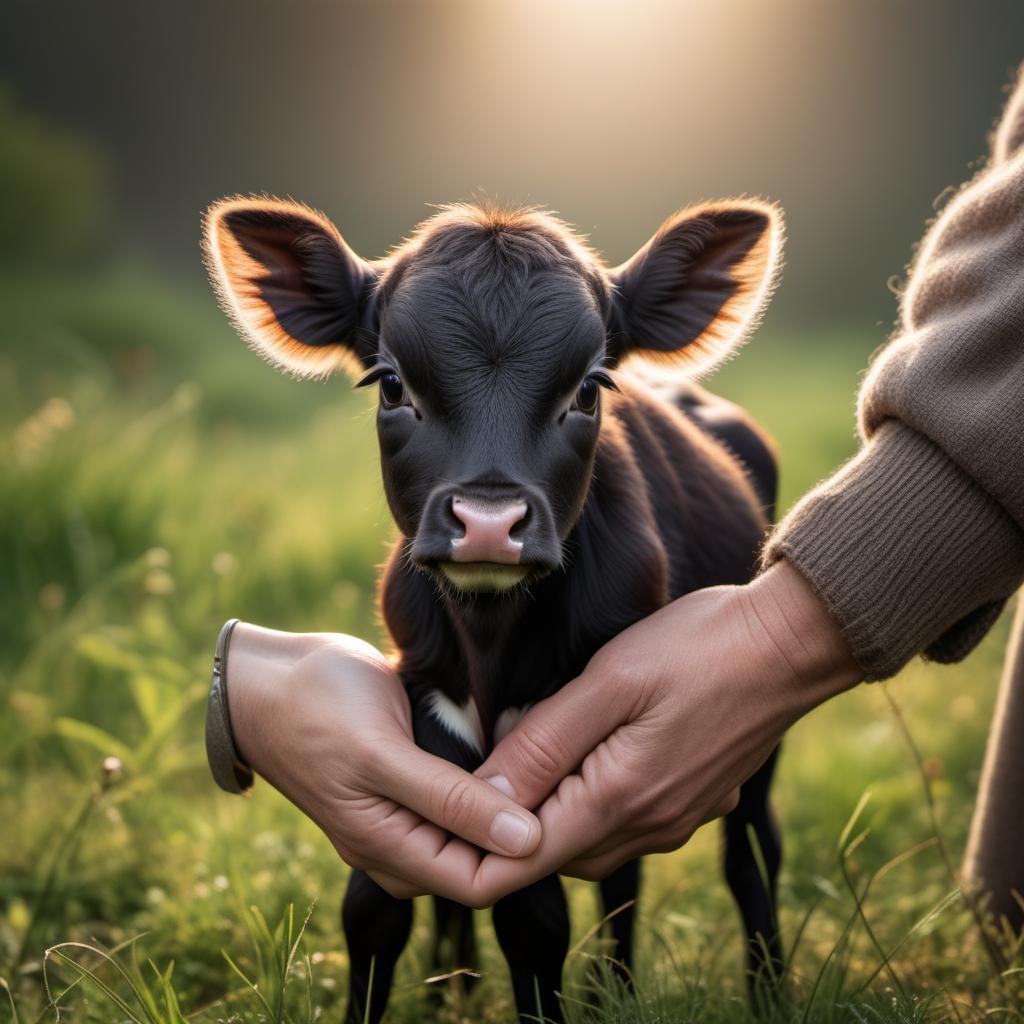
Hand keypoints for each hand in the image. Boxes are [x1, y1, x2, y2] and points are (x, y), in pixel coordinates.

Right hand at [223, 625, 540, 902]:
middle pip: (488, 853)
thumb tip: (525, 843)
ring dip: (512, 784)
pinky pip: (467, 787)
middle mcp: (405, 844)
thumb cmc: (315, 708)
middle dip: (525, 811)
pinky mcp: (415, 777)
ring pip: (481, 817)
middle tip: (553, 750)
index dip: (527, 849)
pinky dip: (492, 763)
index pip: (484, 882)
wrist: (267, 676)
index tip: (559, 791)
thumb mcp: (382, 754)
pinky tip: (513, 724)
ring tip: (535, 731)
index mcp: (393, 852)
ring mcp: (409, 811)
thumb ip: (450, 801)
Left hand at [467, 560, 861, 895]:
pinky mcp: (694, 800)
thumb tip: (484, 798)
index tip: (451, 797)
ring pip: (588, 837)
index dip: (473, 846)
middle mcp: (651, 826)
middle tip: (503, 735)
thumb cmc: (696, 649)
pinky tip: (592, 738)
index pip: (522, 863)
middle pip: (552, 852)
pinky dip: (591, 792)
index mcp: (621, 802)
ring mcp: (678, 817)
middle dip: (511, 813)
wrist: (789, 641)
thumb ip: (545, 745)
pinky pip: (625, 819)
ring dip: (554, 799)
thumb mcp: (610, 682)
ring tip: (545, 726)